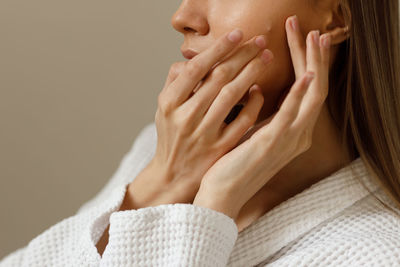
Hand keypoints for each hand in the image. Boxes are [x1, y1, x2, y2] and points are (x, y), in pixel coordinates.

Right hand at [127, 29, 273, 204]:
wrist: (173, 175)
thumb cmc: (171, 136)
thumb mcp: (163, 109)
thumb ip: (175, 82)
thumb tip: (192, 59)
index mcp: (170, 102)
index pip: (197, 67)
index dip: (219, 48)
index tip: (237, 34)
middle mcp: (186, 117)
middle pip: (218, 77)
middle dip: (242, 55)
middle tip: (260, 40)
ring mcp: (204, 133)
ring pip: (232, 95)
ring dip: (252, 73)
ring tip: (266, 57)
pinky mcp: (220, 147)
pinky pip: (242, 121)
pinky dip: (253, 103)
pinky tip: (259, 90)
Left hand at [193, 15, 330, 221]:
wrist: (223, 193)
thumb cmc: (232, 163)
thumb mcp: (249, 133)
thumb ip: (256, 114)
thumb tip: (252, 89)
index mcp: (291, 132)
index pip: (306, 90)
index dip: (308, 64)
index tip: (305, 41)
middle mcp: (297, 135)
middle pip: (315, 89)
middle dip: (315, 58)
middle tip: (314, 32)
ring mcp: (287, 140)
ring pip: (311, 97)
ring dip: (313, 66)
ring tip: (314, 40)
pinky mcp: (272, 144)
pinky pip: (291, 115)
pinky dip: (300, 95)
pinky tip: (305, 75)